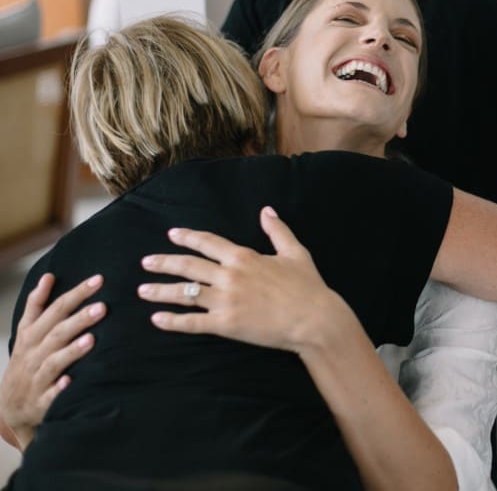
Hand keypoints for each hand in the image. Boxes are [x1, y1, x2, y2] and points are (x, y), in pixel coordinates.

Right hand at [0, 273, 105, 450]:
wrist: (9, 407)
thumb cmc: (25, 362)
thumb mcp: (25, 332)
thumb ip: (36, 305)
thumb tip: (48, 276)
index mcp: (31, 335)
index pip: (54, 310)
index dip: (74, 294)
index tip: (98, 280)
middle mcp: (33, 354)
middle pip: (55, 333)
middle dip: (78, 319)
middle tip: (102, 307)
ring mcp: (36, 378)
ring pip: (53, 362)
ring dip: (71, 351)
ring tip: (91, 339)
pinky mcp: (41, 402)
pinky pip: (49, 395)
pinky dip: (58, 388)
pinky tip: (70, 381)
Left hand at [138, 207, 347, 354]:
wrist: (314, 319)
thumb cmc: (308, 286)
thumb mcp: (295, 252)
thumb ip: (277, 231)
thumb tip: (267, 211)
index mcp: (244, 257)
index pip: (208, 243)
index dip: (188, 237)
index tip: (172, 235)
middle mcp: (230, 276)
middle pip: (188, 266)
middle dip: (164, 263)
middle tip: (146, 262)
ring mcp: (225, 301)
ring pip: (185, 293)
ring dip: (160, 291)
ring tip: (142, 290)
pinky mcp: (226, 325)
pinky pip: (192, 322)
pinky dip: (172, 321)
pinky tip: (157, 319)